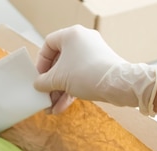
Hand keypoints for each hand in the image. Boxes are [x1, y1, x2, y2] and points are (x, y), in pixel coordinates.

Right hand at [34, 24, 156, 114]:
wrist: (118, 84)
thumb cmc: (86, 74)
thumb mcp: (58, 79)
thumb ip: (43, 81)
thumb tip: (38, 85)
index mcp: (71, 35)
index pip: (48, 44)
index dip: (40, 62)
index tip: (38, 77)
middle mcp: (82, 41)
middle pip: (59, 62)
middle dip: (50, 83)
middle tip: (44, 96)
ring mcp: (92, 54)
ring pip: (69, 73)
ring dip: (59, 91)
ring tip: (51, 108)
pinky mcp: (100, 67)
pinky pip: (80, 78)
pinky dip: (70, 91)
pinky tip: (61, 108)